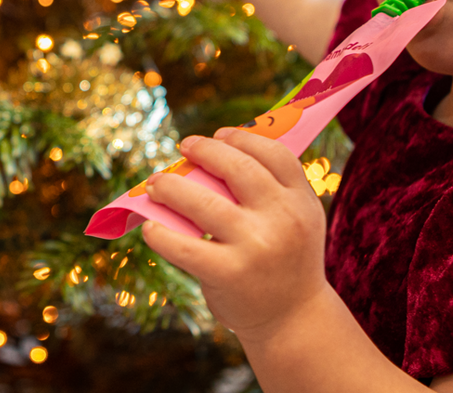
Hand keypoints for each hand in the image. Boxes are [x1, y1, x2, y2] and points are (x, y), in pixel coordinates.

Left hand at [141, 128, 328, 339]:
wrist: (293, 318)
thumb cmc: (284, 257)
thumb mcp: (296, 219)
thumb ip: (271, 186)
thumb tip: (213, 151)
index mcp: (301, 201)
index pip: (274, 153)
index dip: (243, 137)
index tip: (219, 134)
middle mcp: (282, 219)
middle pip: (237, 167)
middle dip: (205, 150)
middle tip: (184, 146)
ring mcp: (255, 247)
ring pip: (201, 201)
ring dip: (171, 187)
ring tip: (156, 183)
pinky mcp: (228, 274)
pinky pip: (182, 245)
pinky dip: (160, 233)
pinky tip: (151, 227)